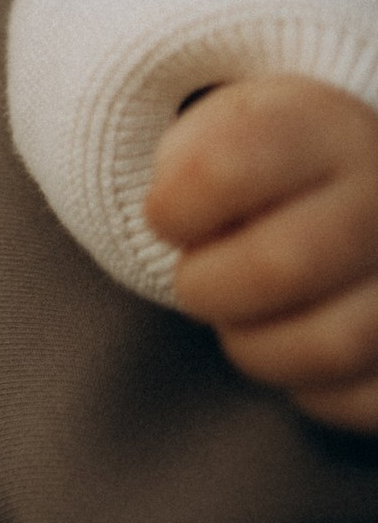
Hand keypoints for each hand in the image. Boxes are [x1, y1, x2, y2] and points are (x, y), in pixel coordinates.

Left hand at [151, 76, 377, 431]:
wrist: (339, 186)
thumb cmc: (253, 164)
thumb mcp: (212, 129)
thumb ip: (183, 163)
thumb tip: (177, 232)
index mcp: (319, 124)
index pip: (223, 170)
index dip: (172, 210)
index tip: (165, 218)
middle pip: (281, 266)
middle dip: (208, 287)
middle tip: (196, 280)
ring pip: (329, 345)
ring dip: (255, 346)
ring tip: (240, 318)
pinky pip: (365, 397)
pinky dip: (312, 389)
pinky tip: (293, 344)